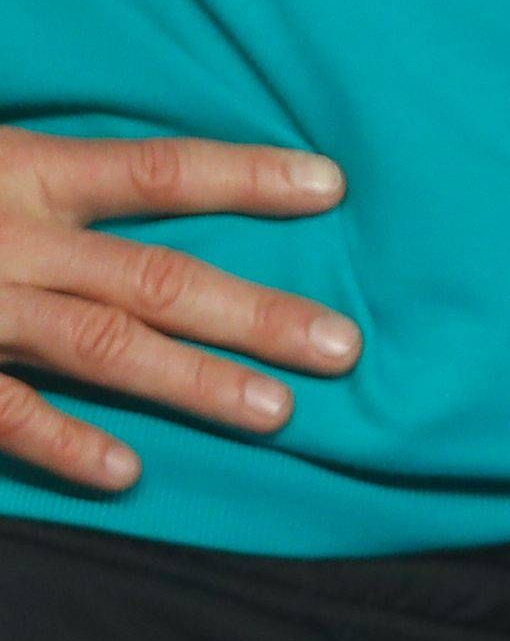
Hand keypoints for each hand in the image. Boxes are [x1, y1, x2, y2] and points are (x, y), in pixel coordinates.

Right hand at [0, 126, 353, 490]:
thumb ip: (50, 170)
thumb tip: (137, 178)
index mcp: (17, 172)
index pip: (155, 170)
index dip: (244, 176)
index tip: (331, 185)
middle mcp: (6, 240)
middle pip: (154, 276)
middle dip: (255, 312)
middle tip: (344, 346)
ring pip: (99, 349)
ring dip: (192, 382)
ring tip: (279, 411)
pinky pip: (1, 412)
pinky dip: (63, 443)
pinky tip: (128, 470)